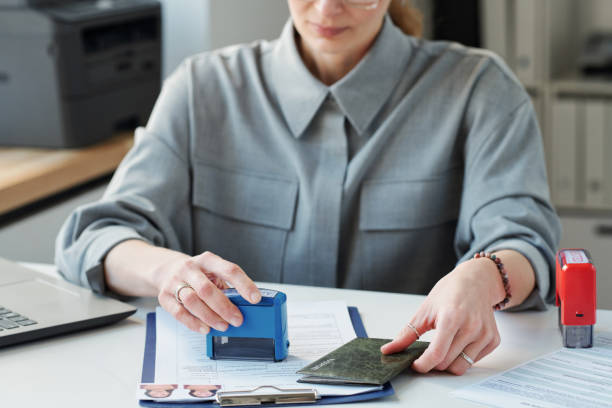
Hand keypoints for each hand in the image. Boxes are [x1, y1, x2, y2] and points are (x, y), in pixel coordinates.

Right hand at [154, 251, 260, 334]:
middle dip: (225, 307)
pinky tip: (205, 328)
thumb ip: (227, 287)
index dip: (244, 285)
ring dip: (210, 317)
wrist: (167, 270)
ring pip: (192, 301)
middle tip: (237, 320)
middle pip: (208, 289)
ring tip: (223, 326)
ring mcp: (175, 281)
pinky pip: (179, 312)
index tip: (255, 299)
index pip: (229, 270)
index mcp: (208, 260)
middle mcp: (190, 268)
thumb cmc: (198, 274)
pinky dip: (193, 323)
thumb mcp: (213, 274)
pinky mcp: (164, 296)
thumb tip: (244, 306)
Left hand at [380, 257, 503, 374]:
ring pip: (461, 367)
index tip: (416, 365)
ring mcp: (485, 334)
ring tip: (443, 347)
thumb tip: (390, 349)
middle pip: (447, 363)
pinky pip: (474, 361)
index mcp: (451, 318)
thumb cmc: (450, 292)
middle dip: (433, 363)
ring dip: (448, 363)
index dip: (423, 365)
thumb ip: (407, 333)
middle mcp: (471, 327)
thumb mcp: (425, 310)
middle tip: (427, 353)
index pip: (436, 354)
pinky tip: (459, 342)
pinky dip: (463, 357)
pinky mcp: (493, 340)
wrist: (476, 281)